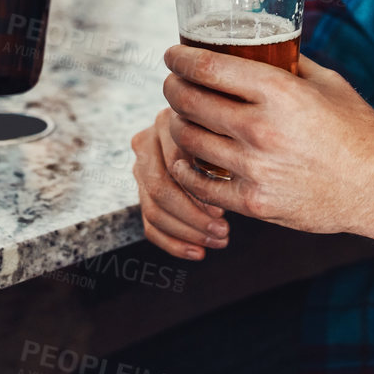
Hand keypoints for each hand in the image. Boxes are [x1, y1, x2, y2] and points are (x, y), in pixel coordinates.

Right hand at [131, 108, 230, 259]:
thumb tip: (213, 206)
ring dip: (187, 233)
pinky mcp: (143, 192)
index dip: (197, 192)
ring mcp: (141, 168)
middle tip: (223, 232)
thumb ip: (218, 159)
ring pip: (153, 211)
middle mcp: (146, 142)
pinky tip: (197, 252)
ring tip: (217, 241)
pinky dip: (174, 244)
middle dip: (193, 218)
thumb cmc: (232, 135)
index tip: (223, 210)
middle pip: (160, 190)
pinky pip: (150, 226)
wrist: (224, 135)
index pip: (173, 165)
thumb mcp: (228, 138)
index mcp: (166, 121)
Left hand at [160, 47, 373, 242]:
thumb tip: (263, 45)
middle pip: (190, 101)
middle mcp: (261, 128)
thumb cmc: (358, 133)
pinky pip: (200, 183)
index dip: (180, 57)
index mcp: (279, 92)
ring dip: (178, 124)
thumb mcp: (329, 83)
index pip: (209, 66)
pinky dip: (186, 168)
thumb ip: (291, 63)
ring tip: (180, 117)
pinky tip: (186, 158)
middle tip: (173, 83)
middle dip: (173, 87)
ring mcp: (255, 168)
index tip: (172, 54)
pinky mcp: (254, 201)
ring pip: (190, 140)